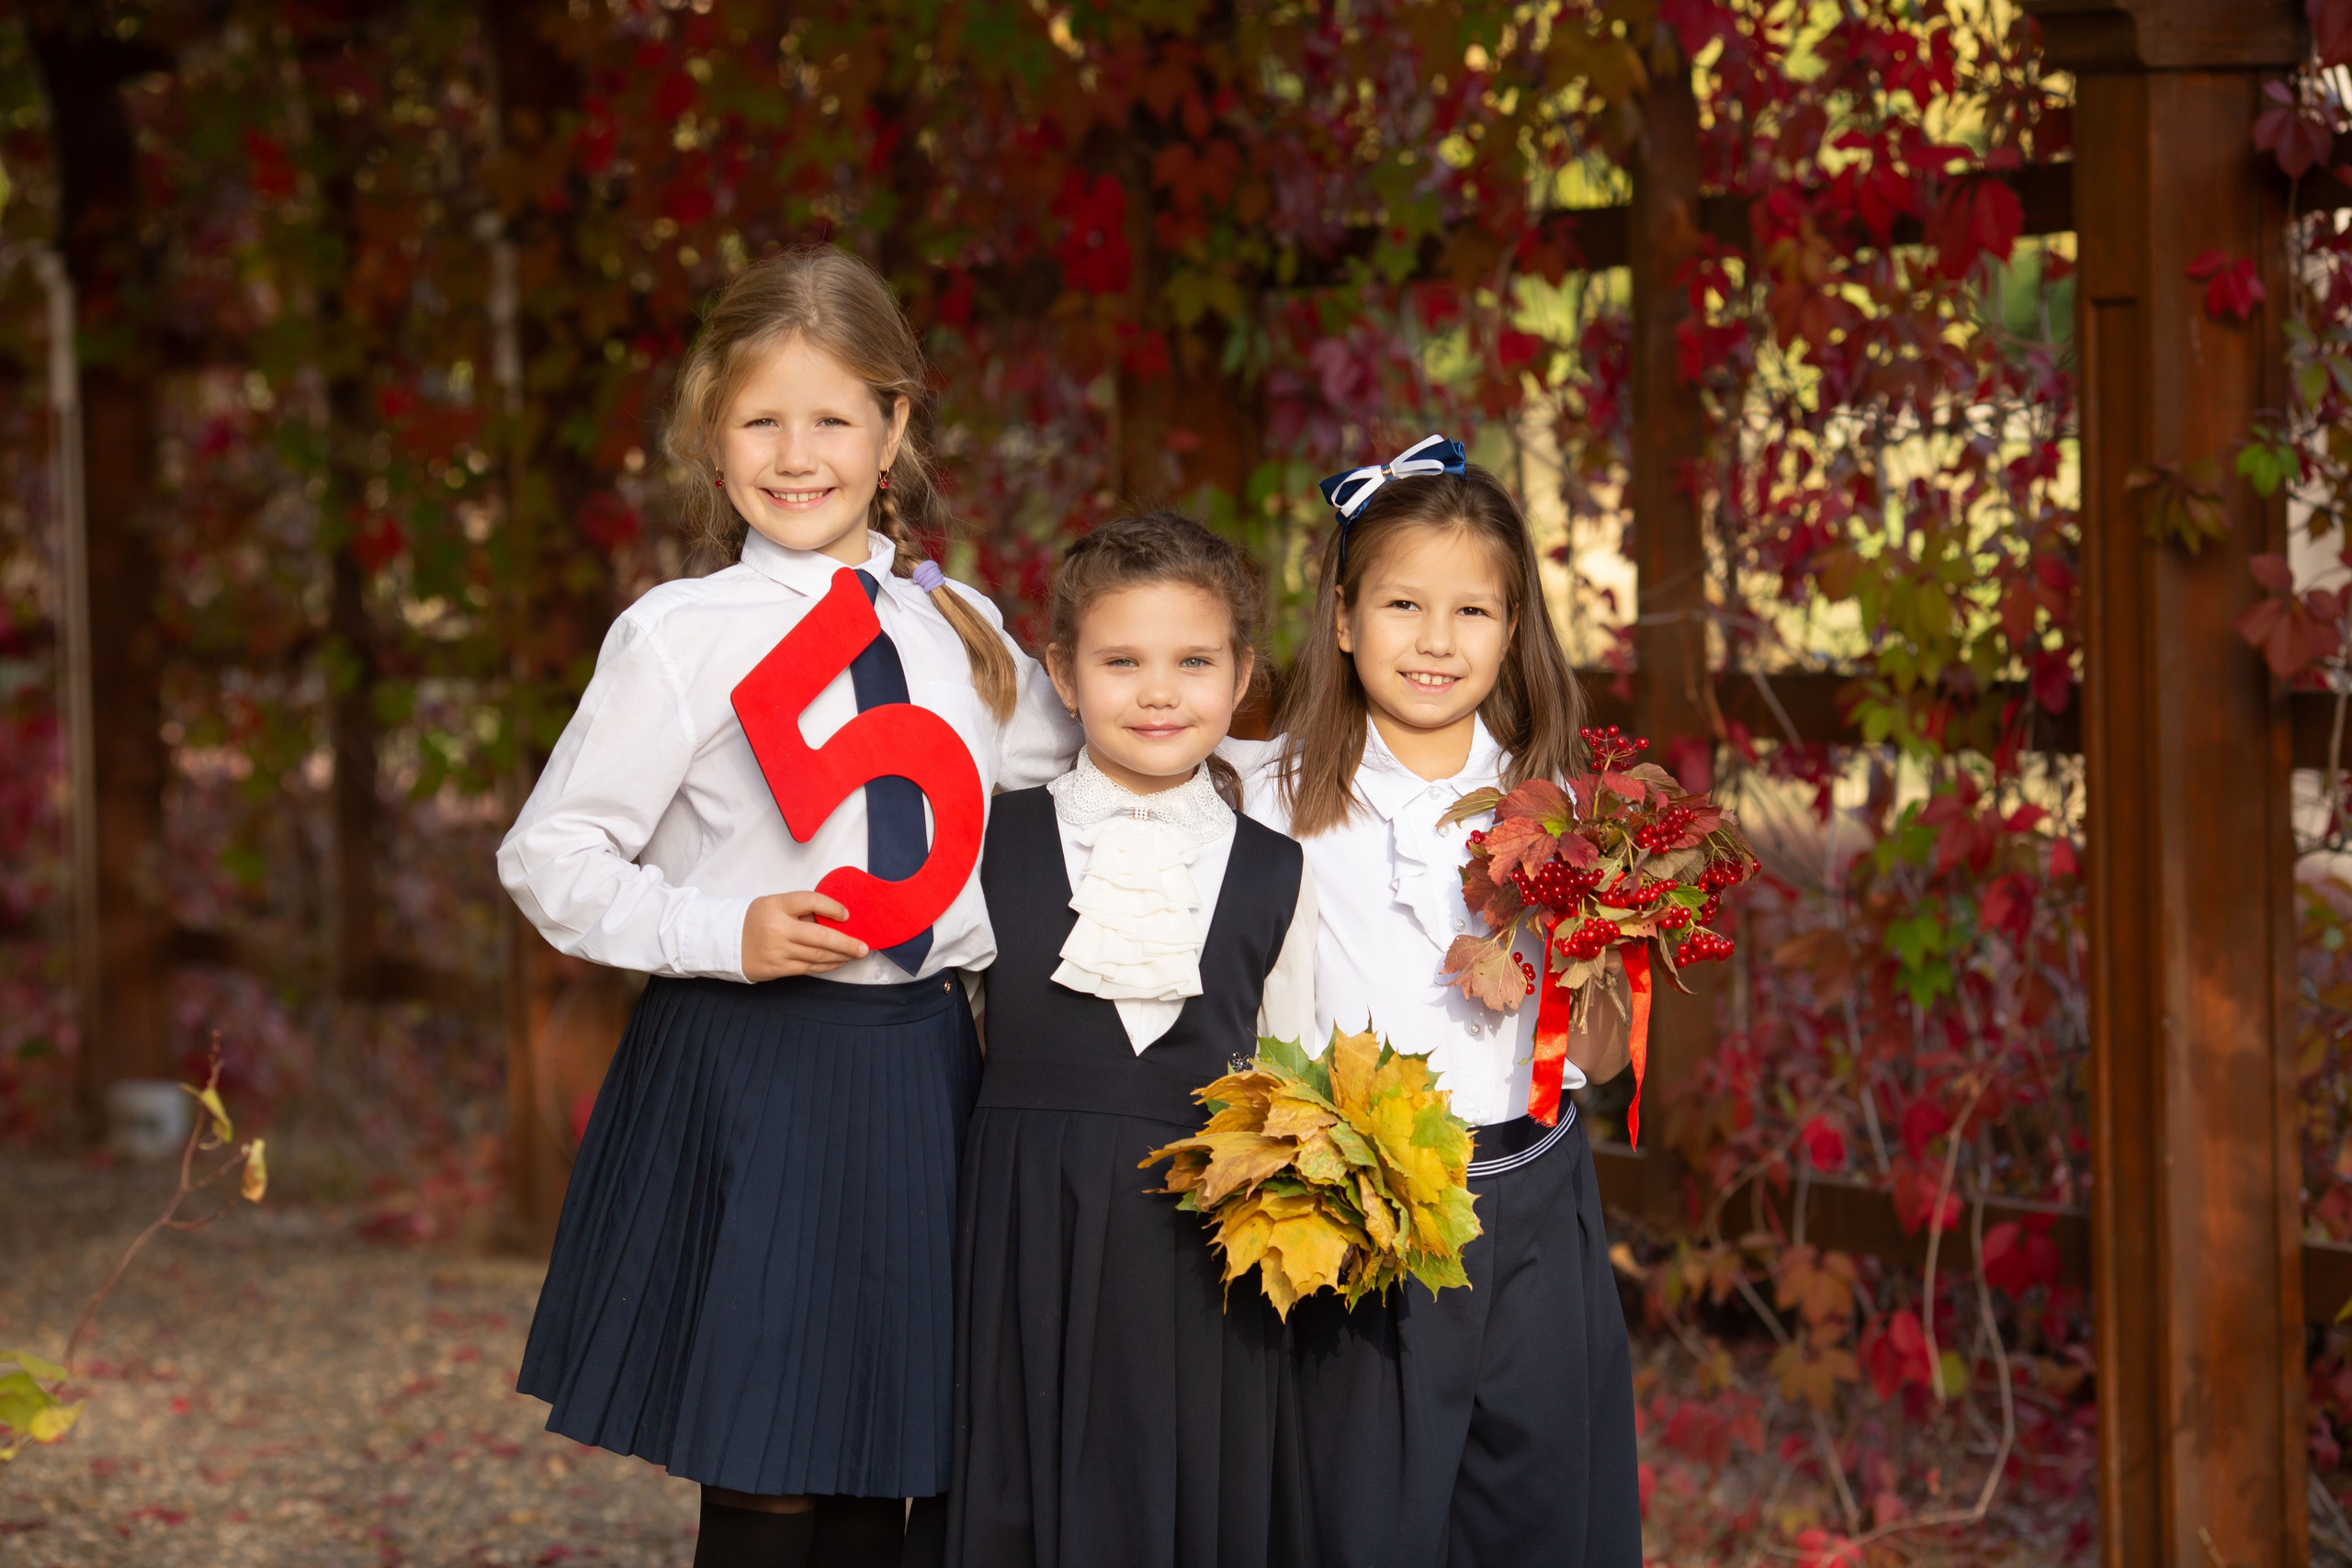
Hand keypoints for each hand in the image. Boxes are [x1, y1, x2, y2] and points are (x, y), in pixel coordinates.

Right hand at [741, 892, 870, 980]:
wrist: (726, 941)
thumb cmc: (756, 919)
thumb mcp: (774, 904)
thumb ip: (801, 910)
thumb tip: (835, 919)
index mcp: (776, 905)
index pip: (810, 901)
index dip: (832, 907)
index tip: (846, 915)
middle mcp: (777, 928)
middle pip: (820, 937)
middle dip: (846, 943)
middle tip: (864, 947)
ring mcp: (777, 951)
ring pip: (817, 956)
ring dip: (841, 956)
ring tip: (856, 954)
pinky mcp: (777, 968)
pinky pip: (808, 968)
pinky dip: (827, 965)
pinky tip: (839, 962)